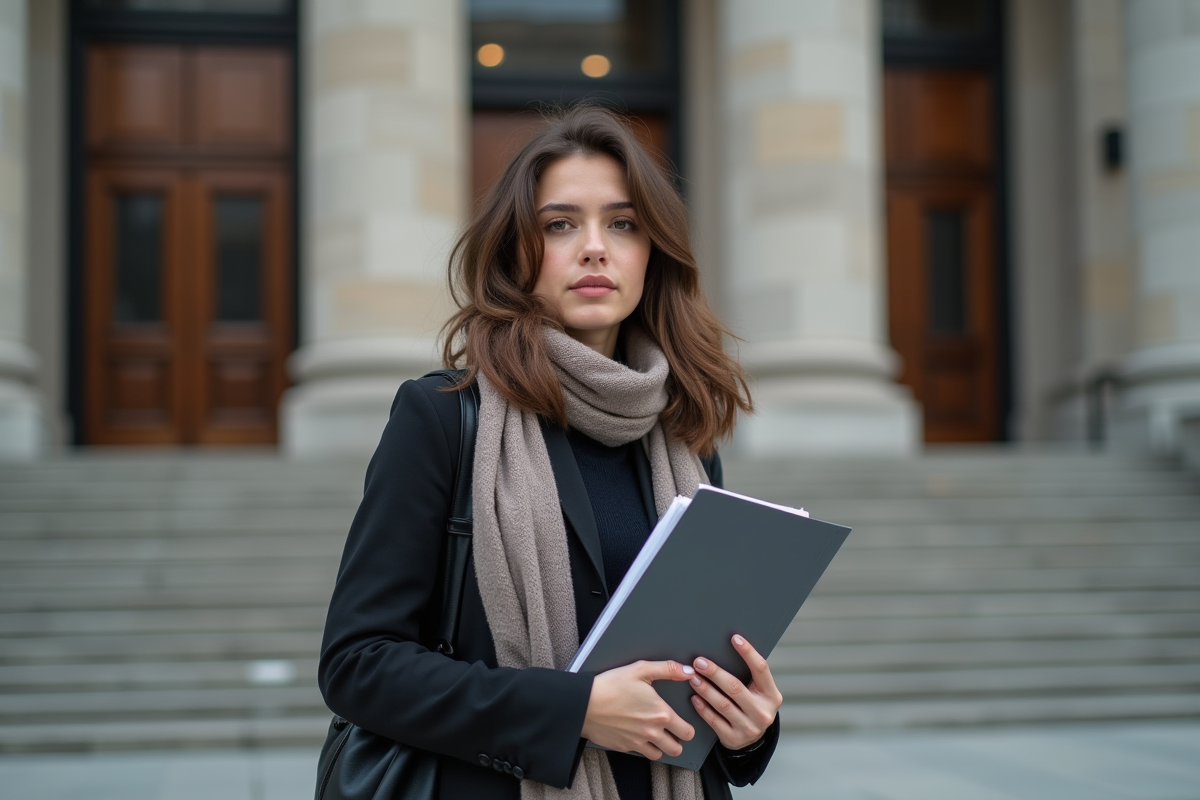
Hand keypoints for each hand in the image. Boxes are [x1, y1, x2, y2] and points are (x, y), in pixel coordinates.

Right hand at [581, 660, 696, 759]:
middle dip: (677, 741)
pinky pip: (639, 753)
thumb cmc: (611, 685)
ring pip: (659, 755)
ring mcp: (637, 742)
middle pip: (677, 749)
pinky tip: (636, 733)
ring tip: (655, 735)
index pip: (687, 732)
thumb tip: (688, 671)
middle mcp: (652, 732)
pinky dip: (641, 747)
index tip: (683, 723)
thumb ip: (667, 669)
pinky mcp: (624, 747)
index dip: (688, 728)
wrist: (584, 704)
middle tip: (671, 731)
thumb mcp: (640, 670)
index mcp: (660, 714)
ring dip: (660, 747)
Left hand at [688, 634, 782, 750]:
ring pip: (723, 704)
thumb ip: (748, 676)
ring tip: (693, 677)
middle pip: (736, 687)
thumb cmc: (751, 706)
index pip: (761, 669)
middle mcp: (763, 712)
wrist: (751, 740)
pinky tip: (694, 698)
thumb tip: (726, 648)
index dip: (748, 652)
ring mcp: (749, 728)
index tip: (734, 638)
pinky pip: (715, 721)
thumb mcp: (758, 693)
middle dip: (715, 673)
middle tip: (699, 662)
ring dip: (705, 689)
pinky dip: (703, 708)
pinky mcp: (734, 738)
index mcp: (772, 696)